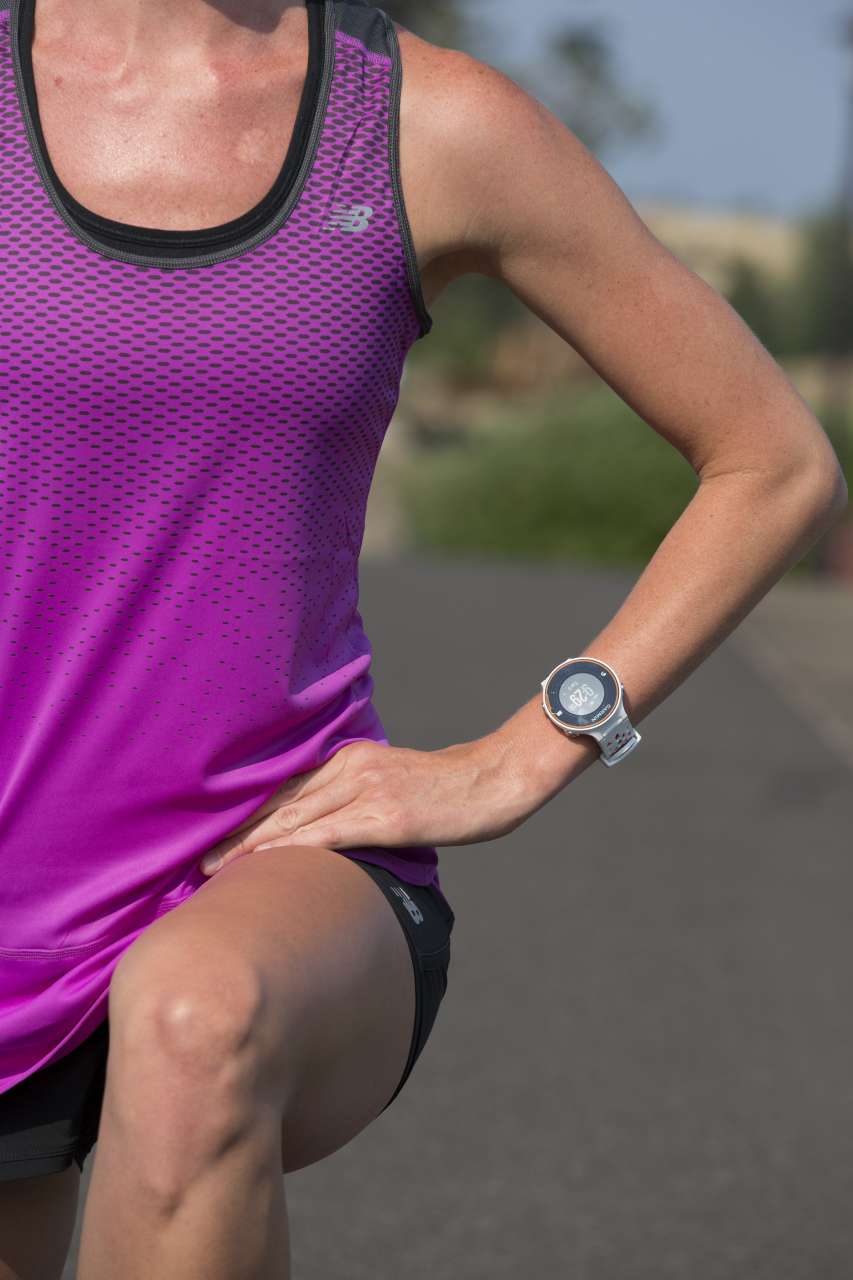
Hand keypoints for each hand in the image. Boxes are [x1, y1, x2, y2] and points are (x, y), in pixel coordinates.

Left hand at [198, 735, 531, 876]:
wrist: (494, 779)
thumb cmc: (449, 790)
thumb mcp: (396, 781)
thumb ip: (360, 794)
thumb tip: (332, 827)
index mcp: (352, 758)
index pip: (288, 787)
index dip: (250, 814)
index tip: (216, 836)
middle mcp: (352, 768)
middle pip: (282, 802)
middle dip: (238, 833)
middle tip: (198, 860)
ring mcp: (368, 790)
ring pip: (296, 818)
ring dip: (252, 846)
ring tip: (215, 868)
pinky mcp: (386, 816)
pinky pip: (329, 834)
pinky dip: (292, 849)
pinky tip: (265, 865)